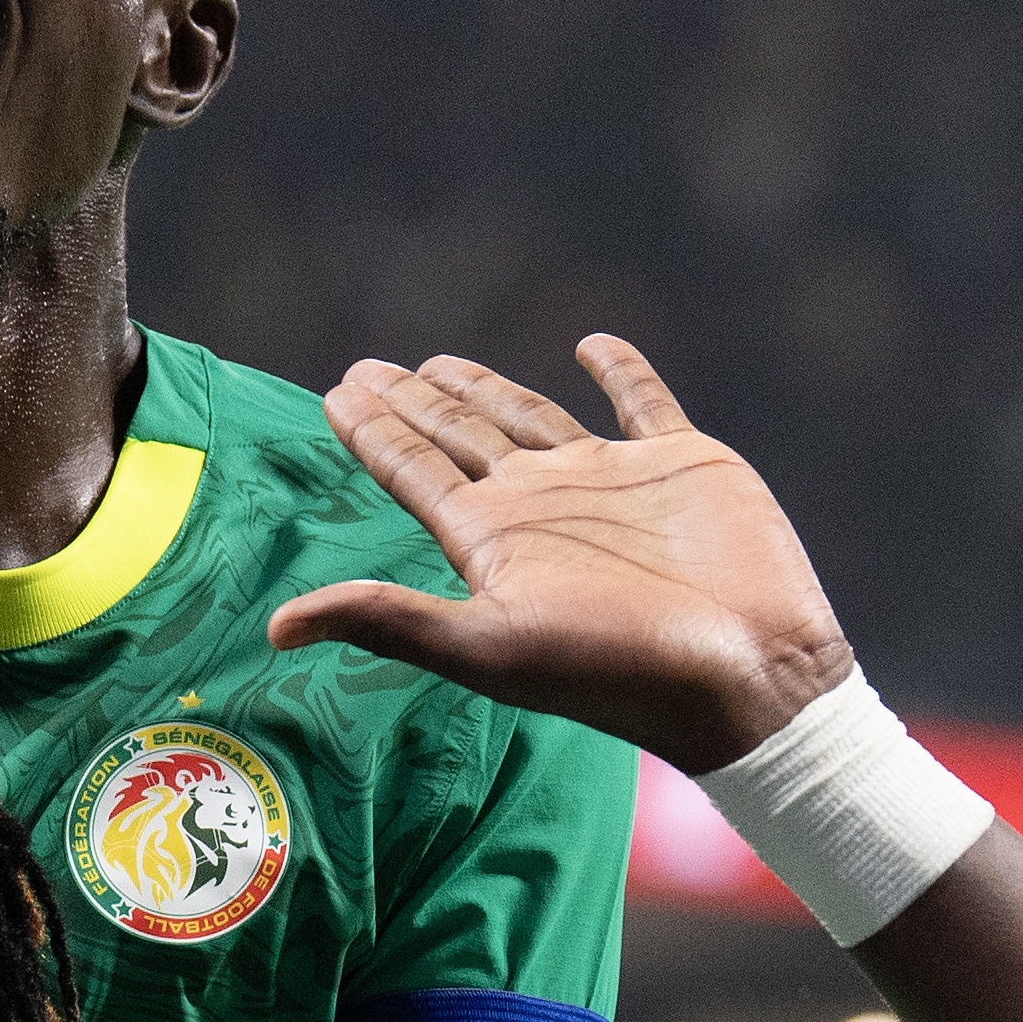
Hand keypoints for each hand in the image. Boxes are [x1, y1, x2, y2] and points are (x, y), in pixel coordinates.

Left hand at [268, 336, 850, 771]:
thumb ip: (388, 622)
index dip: (371, 433)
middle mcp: (540, 504)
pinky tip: (590, 344)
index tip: (333, 393)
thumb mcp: (488, 647)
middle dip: (411, 403)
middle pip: (457, 436)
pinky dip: (619, 369)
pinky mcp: (680, 461)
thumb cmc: (616, 671)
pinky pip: (642, 400)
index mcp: (490, 539)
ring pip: (531, 416)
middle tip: (366, 370)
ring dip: (486, 388)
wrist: (747, 676)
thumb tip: (275, 630)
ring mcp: (609, 480)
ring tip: (438, 363)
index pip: (412, 470)